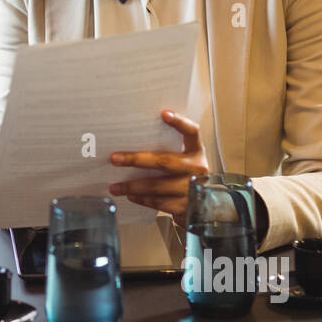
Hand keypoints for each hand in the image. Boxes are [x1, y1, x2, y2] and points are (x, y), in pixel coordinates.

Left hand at [108, 110, 210, 225]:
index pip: (192, 132)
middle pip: (165, 161)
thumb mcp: (185, 160)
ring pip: (157, 185)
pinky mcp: (185, 206)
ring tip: (115, 186)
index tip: (164, 114)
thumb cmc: (188, 178)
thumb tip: (133, 142)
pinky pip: (159, 202)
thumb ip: (168, 150)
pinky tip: (131, 196)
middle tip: (115, 159)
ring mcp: (192, 188)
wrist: (206, 206)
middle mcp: (197, 168)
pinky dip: (142, 199)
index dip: (180, 122)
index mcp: (196, 152)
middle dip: (136, 159)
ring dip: (132, 186)